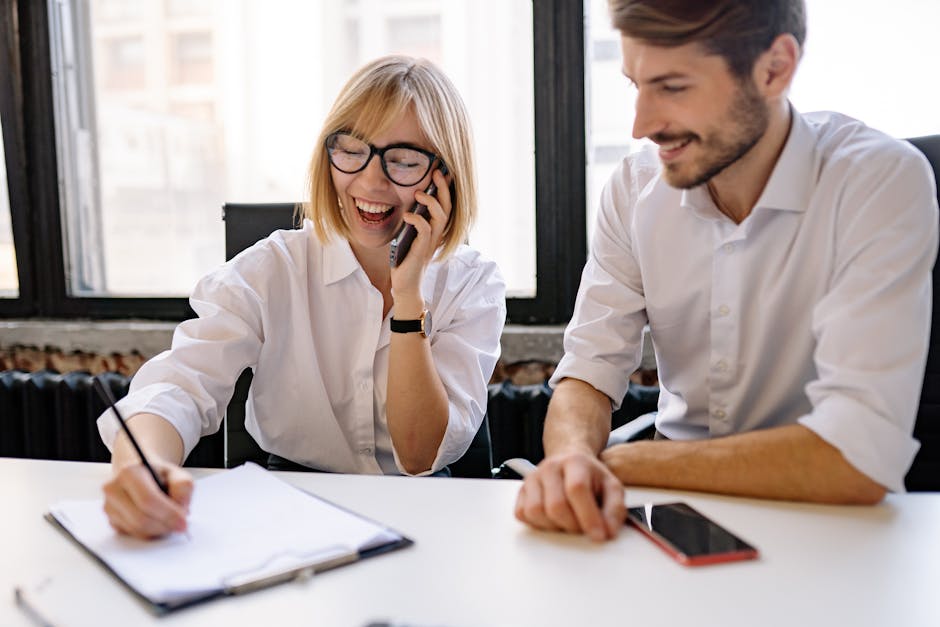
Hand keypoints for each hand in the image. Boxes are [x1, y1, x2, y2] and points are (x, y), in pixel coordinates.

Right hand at [102, 459, 192, 538]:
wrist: (140, 473)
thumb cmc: (158, 474)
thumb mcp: (176, 473)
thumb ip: (183, 487)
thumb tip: (181, 510)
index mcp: (129, 472)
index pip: (148, 500)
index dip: (168, 514)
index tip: (183, 522)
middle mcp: (114, 489)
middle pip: (140, 519)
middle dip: (164, 525)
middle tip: (180, 525)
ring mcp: (109, 506)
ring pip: (136, 530)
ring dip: (158, 530)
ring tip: (170, 520)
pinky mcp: (110, 520)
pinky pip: (132, 534)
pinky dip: (149, 532)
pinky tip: (157, 521)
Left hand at [390, 168, 451, 301]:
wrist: (405, 285)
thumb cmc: (405, 260)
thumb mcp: (407, 236)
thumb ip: (411, 221)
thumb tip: (405, 202)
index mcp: (435, 230)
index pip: (446, 205)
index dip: (446, 189)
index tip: (442, 171)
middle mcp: (436, 235)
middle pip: (448, 207)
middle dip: (443, 188)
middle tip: (436, 172)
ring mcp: (431, 243)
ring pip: (440, 217)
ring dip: (431, 202)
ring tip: (419, 192)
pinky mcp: (422, 250)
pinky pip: (425, 230)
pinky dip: (417, 219)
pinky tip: (408, 215)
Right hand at [514, 450, 626, 541]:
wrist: (569, 462)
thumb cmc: (590, 478)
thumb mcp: (612, 488)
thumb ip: (615, 510)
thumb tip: (608, 532)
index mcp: (575, 462)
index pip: (577, 489)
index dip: (588, 516)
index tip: (599, 536)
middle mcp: (550, 467)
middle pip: (556, 505)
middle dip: (573, 526)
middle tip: (583, 528)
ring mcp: (532, 478)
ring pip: (536, 512)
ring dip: (554, 526)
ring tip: (568, 522)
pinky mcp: (521, 491)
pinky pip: (522, 514)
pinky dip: (538, 524)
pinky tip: (553, 520)